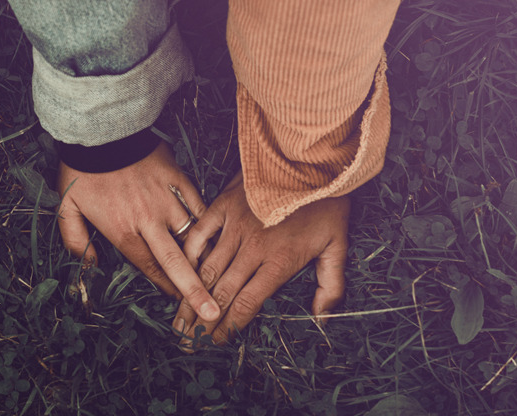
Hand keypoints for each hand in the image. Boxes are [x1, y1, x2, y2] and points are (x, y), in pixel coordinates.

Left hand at [57, 142, 220, 320]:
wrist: (101, 130)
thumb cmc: (83, 171)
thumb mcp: (68, 208)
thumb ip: (77, 241)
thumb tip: (90, 265)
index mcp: (124, 232)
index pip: (151, 268)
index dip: (167, 289)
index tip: (180, 304)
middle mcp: (150, 222)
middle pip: (177, 263)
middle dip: (194, 291)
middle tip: (210, 313)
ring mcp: (167, 200)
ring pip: (192, 235)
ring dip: (203, 257)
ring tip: (216, 274)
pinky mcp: (178, 180)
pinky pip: (197, 205)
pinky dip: (205, 221)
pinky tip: (213, 234)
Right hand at [174, 172, 349, 345]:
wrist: (311, 158)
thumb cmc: (327, 202)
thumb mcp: (338, 245)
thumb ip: (330, 285)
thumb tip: (323, 318)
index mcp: (278, 262)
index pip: (247, 304)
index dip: (229, 327)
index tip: (215, 343)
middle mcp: (252, 248)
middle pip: (222, 293)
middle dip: (202, 322)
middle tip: (186, 343)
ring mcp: (235, 226)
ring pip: (207, 270)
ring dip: (191, 297)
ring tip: (178, 319)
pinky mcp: (224, 205)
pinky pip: (199, 234)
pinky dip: (190, 255)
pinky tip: (181, 273)